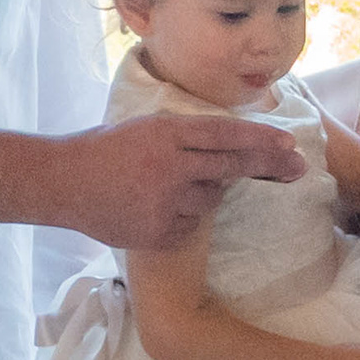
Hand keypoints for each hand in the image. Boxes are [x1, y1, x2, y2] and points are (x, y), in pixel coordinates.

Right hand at [0, 114, 309, 250]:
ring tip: (162, 186)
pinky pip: (190, 224)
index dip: (260, 137)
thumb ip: (185, 136)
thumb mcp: (146, 128)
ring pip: (210, 198)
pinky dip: (181, 217)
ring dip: (202, 191)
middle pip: (231, 166)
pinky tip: (151, 207)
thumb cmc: (105, 149)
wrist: (62, 183)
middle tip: (297, 167)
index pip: (224, 134)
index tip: (288, 142)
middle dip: (268, 165)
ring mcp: (165, 202)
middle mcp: (169, 166)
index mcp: (165, 133)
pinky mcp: (159, 232)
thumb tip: (235, 146)